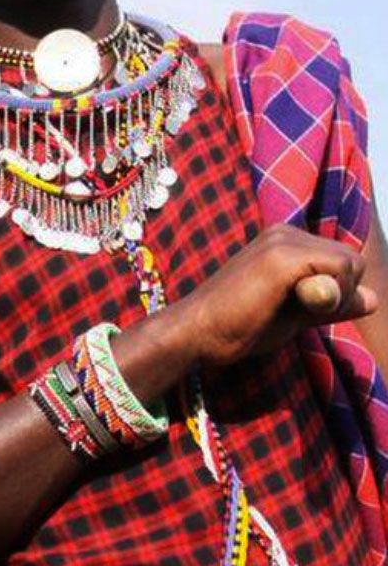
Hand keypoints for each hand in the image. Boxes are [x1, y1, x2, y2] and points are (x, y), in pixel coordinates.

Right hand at [178, 224, 376, 367]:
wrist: (195, 333)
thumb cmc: (236, 328)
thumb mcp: (293, 315)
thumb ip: (330, 304)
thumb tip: (374, 300)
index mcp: (283, 241)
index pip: (341, 262)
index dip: (335, 294)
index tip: (297, 311)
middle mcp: (285, 232)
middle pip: (351, 261)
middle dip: (339, 294)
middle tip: (294, 313)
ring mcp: (283, 240)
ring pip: (350, 265)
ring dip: (334, 297)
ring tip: (288, 310)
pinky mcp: (283, 256)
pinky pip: (339, 270)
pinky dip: (329, 295)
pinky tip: (293, 306)